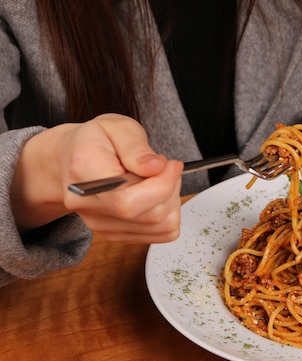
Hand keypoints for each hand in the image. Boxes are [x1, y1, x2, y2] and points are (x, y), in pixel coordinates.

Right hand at [11, 114, 183, 242]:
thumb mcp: (117, 127)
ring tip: (158, 178)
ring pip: (160, 227)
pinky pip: (159, 233)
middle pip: (151, 216)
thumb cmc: (95, 141)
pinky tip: (155, 194)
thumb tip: (155, 167)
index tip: (171, 165)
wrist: (70, 159)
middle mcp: (88, 204)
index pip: (127, 200)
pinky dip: (168, 213)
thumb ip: (136, 147)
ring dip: (172, 201)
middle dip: (171, 188)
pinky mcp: (114, 233)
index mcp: (85, 171)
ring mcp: (100, 223)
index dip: (161, 186)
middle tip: (165, 167)